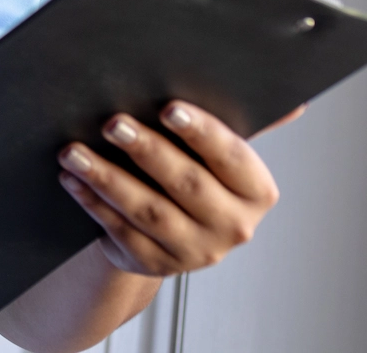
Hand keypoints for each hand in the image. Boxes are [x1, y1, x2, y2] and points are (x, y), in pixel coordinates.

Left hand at [57, 102, 304, 276]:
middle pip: (186, 184)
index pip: (231, 157)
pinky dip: (92, 203)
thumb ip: (246, 123)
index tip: (170, 108)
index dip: (202, 132)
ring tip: (73, 152)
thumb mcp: (218, 153)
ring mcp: (194, 250)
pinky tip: (71, 179)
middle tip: (112, 123)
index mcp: (256, 192)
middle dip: (147, 150)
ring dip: (107, 178)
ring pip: (147, 210)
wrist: (168, 232)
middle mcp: (232, 226)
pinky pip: (119, 230)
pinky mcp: (155, 263)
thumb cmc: (194, 173)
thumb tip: (295, 102)